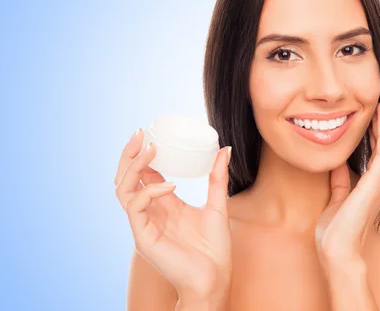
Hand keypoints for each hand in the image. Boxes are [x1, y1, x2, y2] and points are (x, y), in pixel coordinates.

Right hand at [114, 129, 232, 300]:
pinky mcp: (143, 236)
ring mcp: (144, 224)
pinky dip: (150, 191)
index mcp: (164, 205)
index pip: (144, 175)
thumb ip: (217, 178)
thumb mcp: (217, 206)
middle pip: (126, 178)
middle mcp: (150, 212)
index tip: (151, 133)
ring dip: (133, 167)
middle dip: (130, 154)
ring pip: (123, 189)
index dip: (144, 154)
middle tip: (141, 133)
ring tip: (151, 150)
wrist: (214, 279)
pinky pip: (136, 207)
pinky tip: (170, 186)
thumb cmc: (214, 249)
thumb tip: (224, 150)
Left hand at [315, 100, 379, 266]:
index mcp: (370, 187)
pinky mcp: (375, 183)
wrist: (337, 249)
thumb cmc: (335, 230)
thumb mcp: (336, 197)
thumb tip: (338, 162)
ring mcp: (379, 183)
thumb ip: (340, 180)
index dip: (374, 135)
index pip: (375, 155)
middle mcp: (378, 183)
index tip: (370, 118)